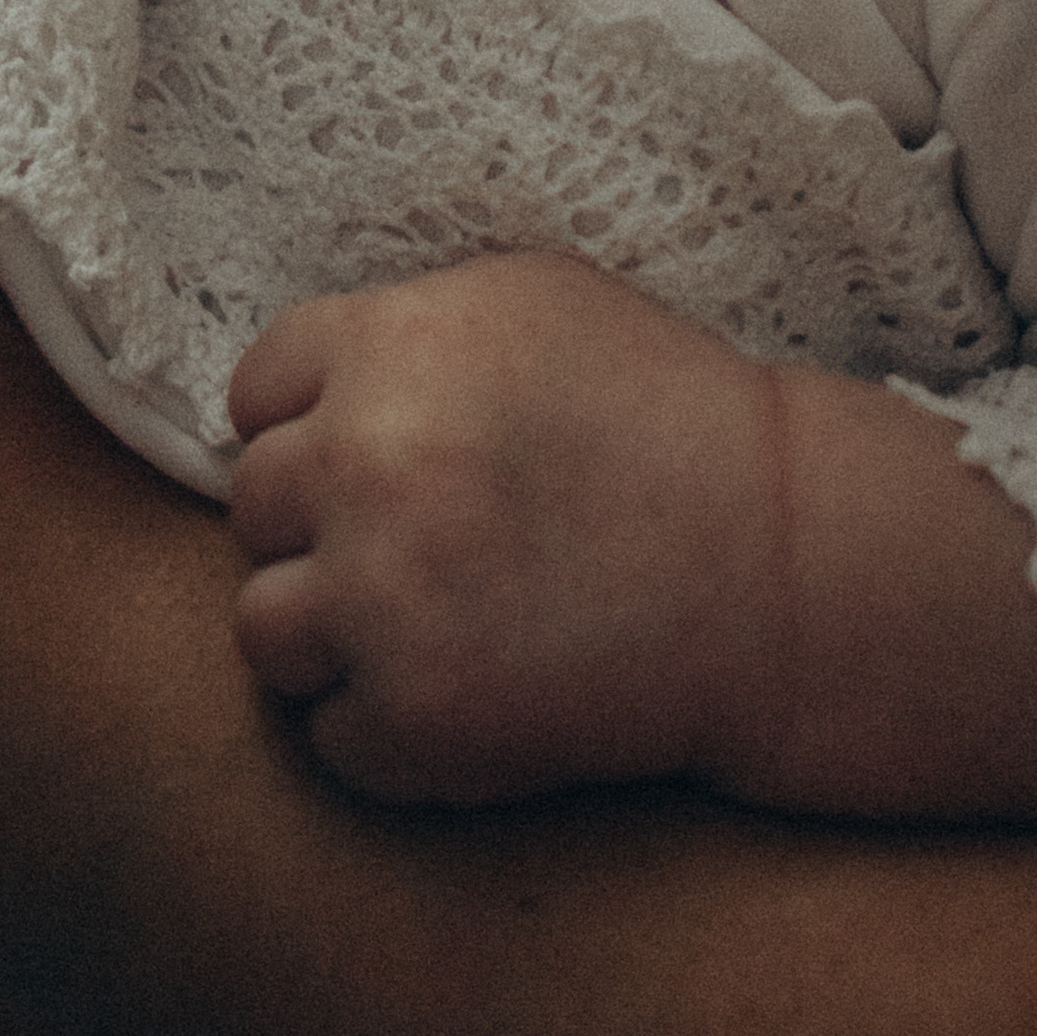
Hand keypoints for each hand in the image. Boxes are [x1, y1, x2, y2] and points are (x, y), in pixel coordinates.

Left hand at [226, 253, 792, 805]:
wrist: (782, 566)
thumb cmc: (664, 416)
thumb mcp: (527, 300)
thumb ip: (398, 325)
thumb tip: (301, 385)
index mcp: (386, 347)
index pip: (256, 390)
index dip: (309, 425)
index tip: (371, 457)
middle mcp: (364, 462)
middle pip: (254, 507)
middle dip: (321, 526)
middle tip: (414, 544)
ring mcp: (382, 596)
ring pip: (263, 628)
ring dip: (327, 633)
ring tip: (417, 626)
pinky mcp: (418, 715)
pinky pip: (331, 736)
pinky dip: (384, 730)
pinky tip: (463, 692)